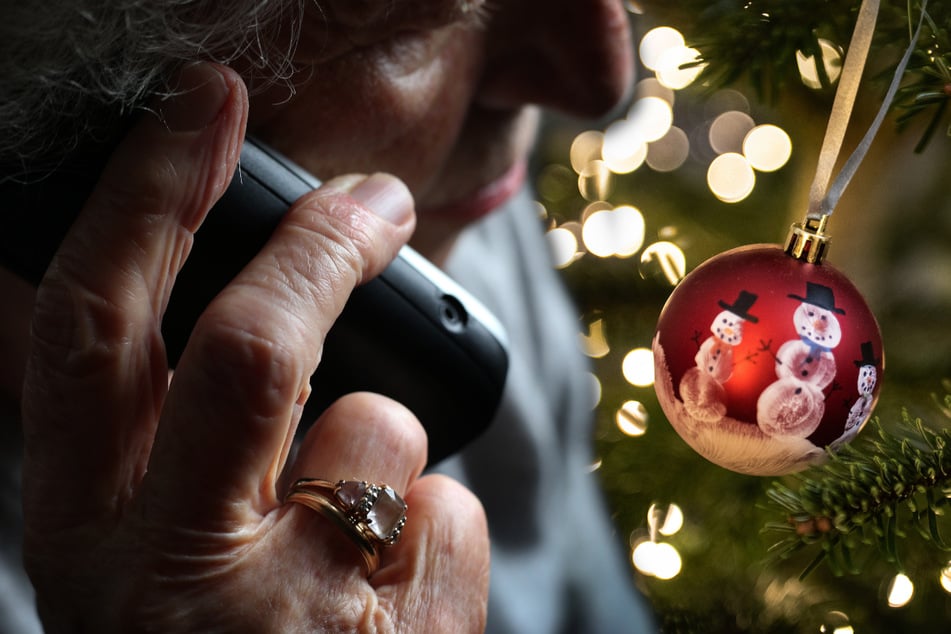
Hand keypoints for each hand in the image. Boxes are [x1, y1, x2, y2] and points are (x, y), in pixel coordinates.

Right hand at [19, 62, 488, 631]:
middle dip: (313, 245)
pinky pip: (448, 509)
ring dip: (386, 448)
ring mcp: (288, 619)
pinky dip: (436, 527)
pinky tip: (398, 603)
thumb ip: (189, 448)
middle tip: (376, 196)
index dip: (144, 203)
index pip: (91, 335)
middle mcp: (166, 582)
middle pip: (243, 347)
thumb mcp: (158, 557)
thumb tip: (282, 335)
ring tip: (355, 534)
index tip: (200, 112)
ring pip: (381, 428)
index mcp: (87, 538)